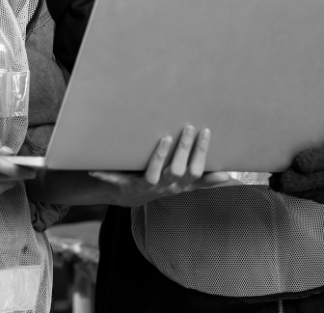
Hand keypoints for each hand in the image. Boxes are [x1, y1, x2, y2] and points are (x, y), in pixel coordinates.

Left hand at [90, 126, 230, 206]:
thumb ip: (204, 180)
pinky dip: (106, 174)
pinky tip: (95, 168)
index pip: (195, 170)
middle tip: (188, 126)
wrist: (131, 196)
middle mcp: (164, 186)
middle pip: (177, 170)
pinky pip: (117, 180)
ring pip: (155, 173)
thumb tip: (228, 176)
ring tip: (165, 138)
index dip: (201, 152)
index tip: (206, 130)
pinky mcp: (125, 186)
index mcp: (179, 184)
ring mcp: (144, 186)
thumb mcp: (184, 184)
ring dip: (159, 157)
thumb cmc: (162, 185)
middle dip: (184, 149)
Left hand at [269, 109, 323, 202]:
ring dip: (296, 190)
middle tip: (280, 179)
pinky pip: (318, 196)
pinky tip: (284, 187)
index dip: (316, 160)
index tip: (297, 162)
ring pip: (320, 192)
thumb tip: (283, 134)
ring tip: (276, 183)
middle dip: (300, 182)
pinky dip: (300, 193)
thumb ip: (312, 131)